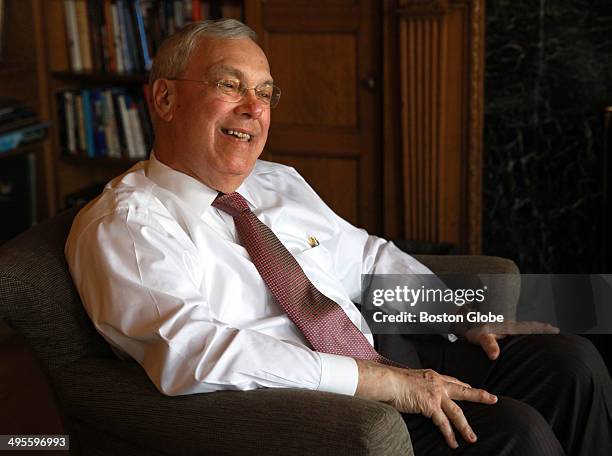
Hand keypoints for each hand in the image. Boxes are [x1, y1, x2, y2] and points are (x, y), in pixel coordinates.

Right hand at [355, 360, 497, 448]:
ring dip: (465, 427)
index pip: (453, 381)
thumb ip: (420, 385)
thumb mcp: (411, 379)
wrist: (388, 382)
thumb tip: (418, 393)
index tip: (472, 388)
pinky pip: (443, 423)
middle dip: (480, 396)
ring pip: (457, 412)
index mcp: (433, 376)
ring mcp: (435, 394)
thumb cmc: (394, 382)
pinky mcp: (430, 405)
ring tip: (472, 438)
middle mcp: (437, 383)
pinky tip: (453, 442)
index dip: (464, 386)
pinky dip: (449, 434)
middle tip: (493, 399)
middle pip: (463, 391)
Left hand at [463, 321, 558, 359]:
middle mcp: (509, 327)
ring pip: (523, 330)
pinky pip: (517, 334)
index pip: (528, 327)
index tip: (554, 329)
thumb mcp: (480, 337)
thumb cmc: (473, 330)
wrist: (464, 325)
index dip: (541, 328)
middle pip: (529, 327)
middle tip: (556, 332)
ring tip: (548, 337)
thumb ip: (488, 344)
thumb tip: (495, 355)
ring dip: (534, 332)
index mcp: (508, 327)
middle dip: (541, 329)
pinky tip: (527, 343)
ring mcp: (506, 330)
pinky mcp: (502, 334)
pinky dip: (525, 336)